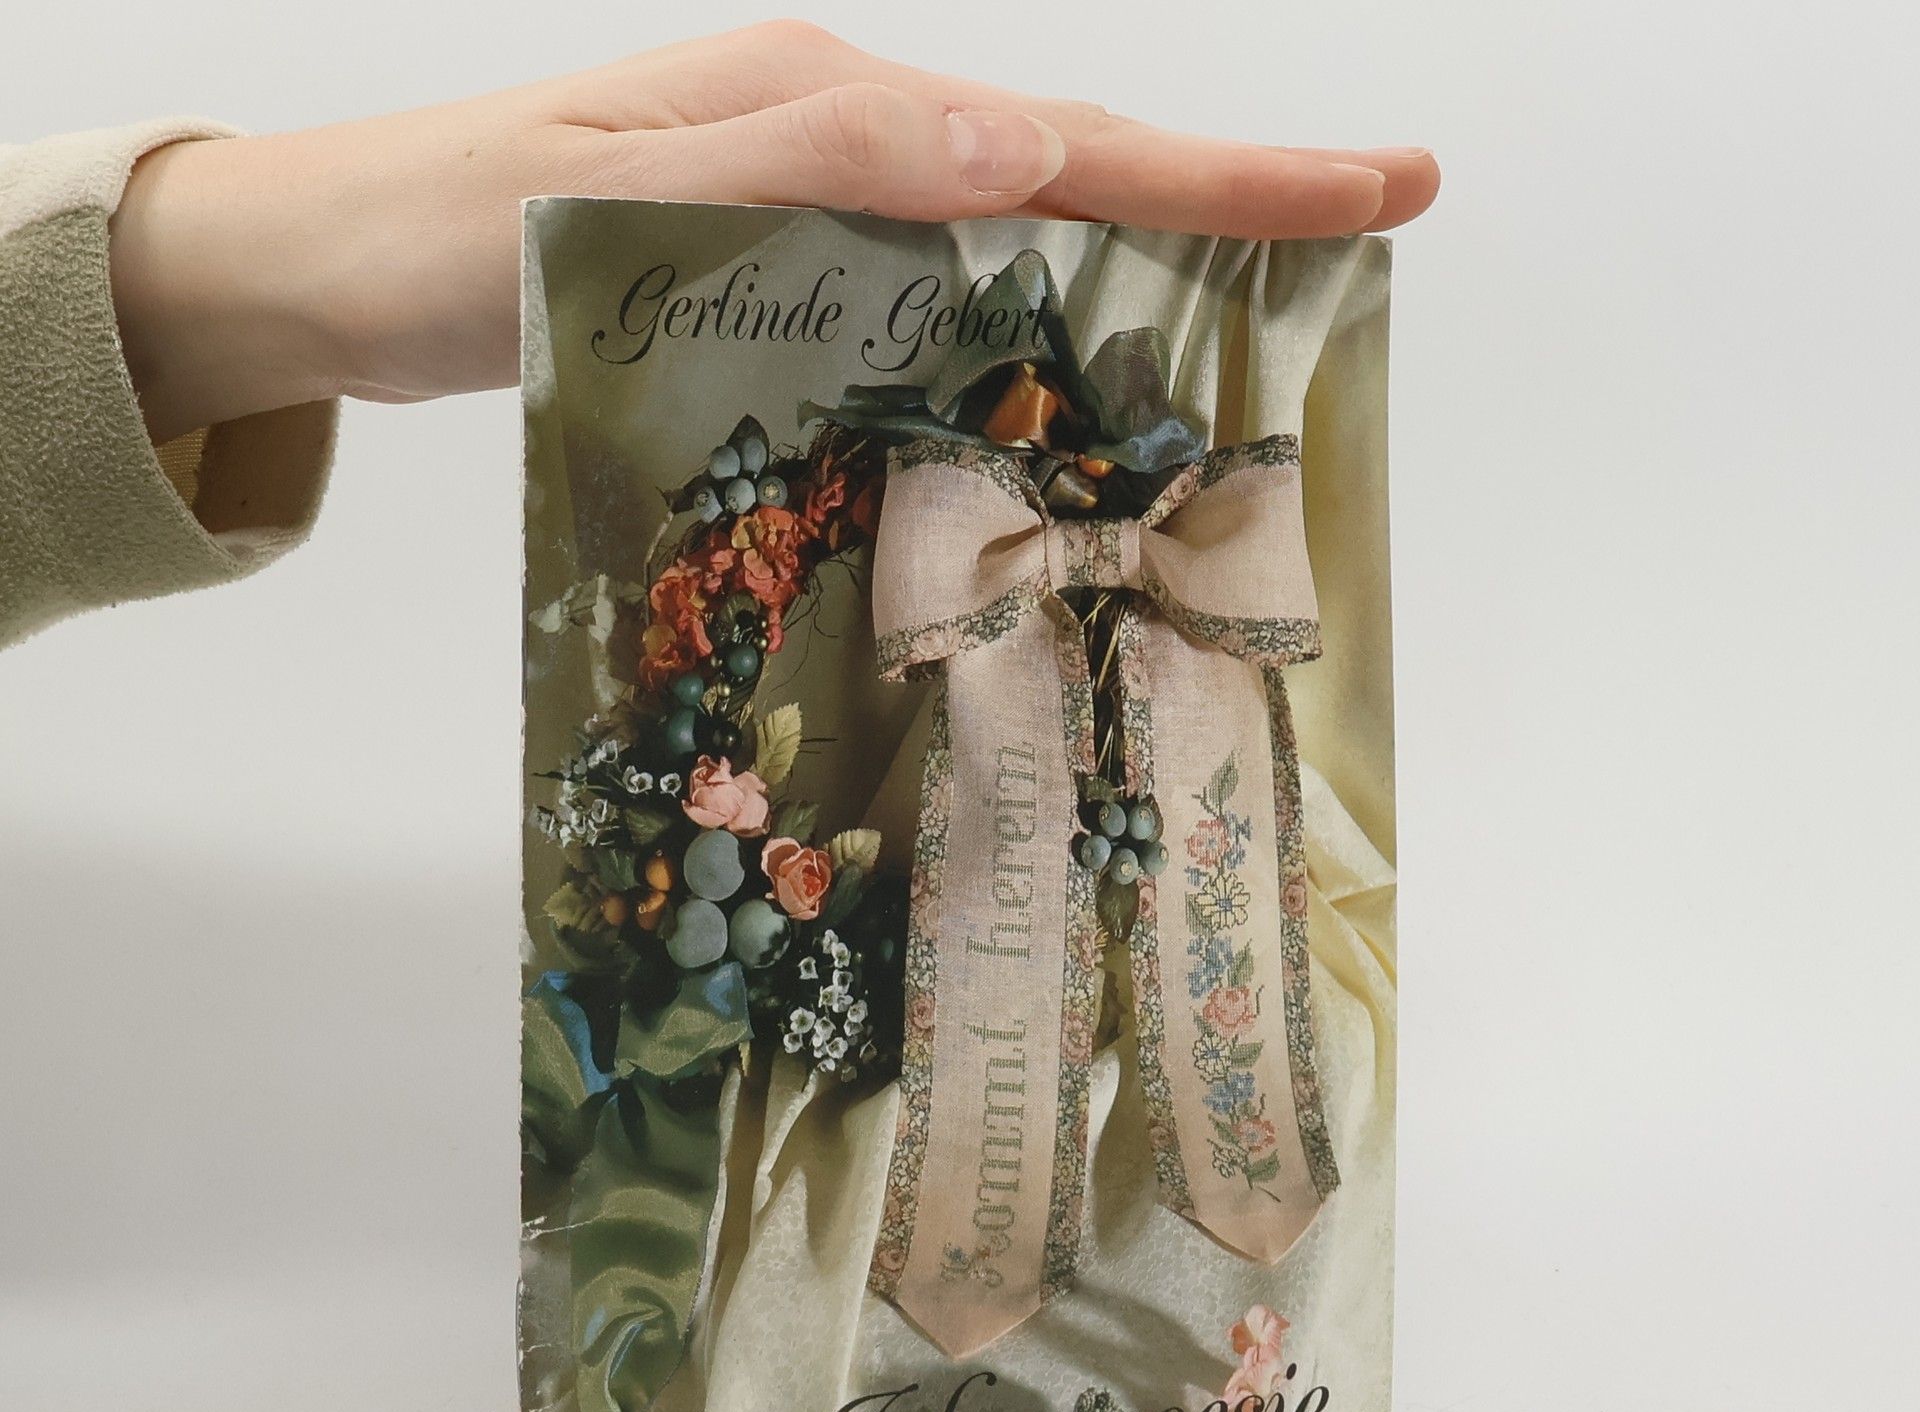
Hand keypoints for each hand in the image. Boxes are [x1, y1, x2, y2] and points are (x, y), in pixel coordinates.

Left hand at [109, 21, 1438, 443]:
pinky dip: (1023, 330)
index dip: (1228, 172)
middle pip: (1071, 171)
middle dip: (1229, 203)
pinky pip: (935, 299)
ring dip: (1145, 269)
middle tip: (1376, 225)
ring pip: (1015, 240)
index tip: (1379, 182)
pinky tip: (1063, 378)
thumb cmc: (442, 233)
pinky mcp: (775, 279)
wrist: (324, 273)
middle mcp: (836, 148)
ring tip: (1270, 312)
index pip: (1064, 138)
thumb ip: (816, 165)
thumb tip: (1021, 150)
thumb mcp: (619, 190)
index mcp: (822, 107)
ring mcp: (809, 214)